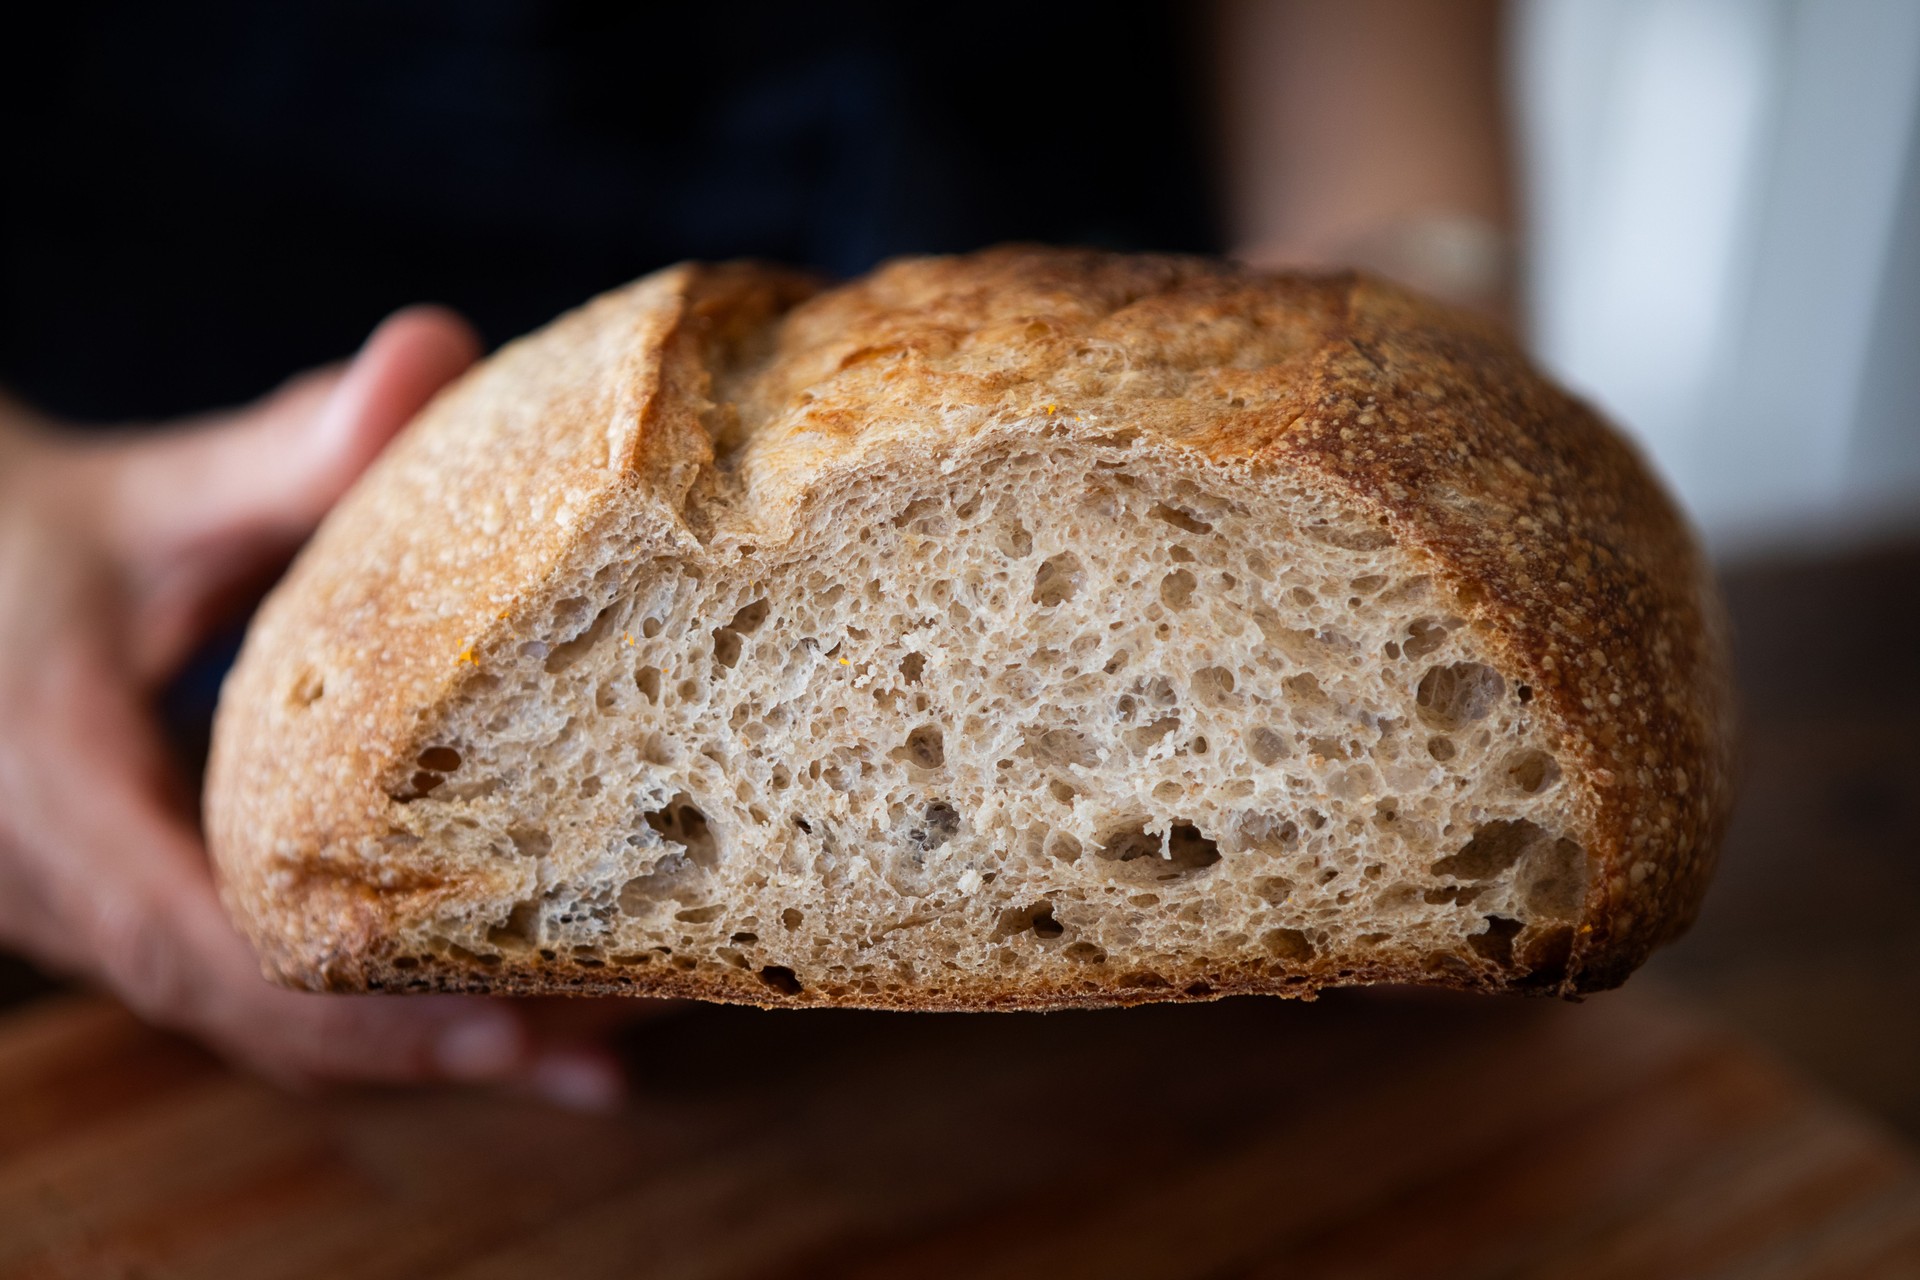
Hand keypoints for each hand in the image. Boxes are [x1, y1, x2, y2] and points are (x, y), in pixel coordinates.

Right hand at [0, 310, 640, 1106]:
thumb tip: (437, 349)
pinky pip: (264, 1002)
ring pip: (272, 1033)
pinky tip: (503, 1006)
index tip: (522, 1030)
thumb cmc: (21, 539)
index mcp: (60, 805)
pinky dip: (381, 1016)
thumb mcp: (147, 500)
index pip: (227, 955)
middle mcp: (68, 899)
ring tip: (596, 1048)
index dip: (375, 1009)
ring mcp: (98, 927)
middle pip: (274, 1029)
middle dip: (442, 1048)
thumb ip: (287, 451)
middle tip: (615, 1053)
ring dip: (425, 1047)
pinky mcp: (138, 918)